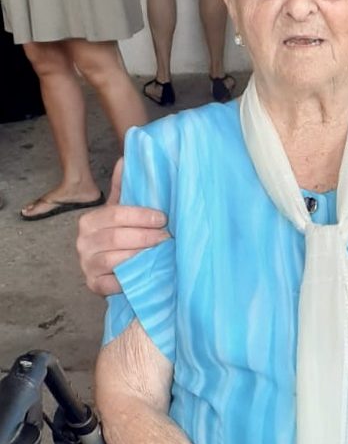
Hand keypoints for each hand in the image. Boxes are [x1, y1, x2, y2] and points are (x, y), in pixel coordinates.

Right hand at [76, 158, 168, 295]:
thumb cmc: (119, 238)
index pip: (116, 214)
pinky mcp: (93, 285)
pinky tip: (147, 274)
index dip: (141, 216)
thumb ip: (124, 189)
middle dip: (146, 236)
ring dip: (142, 256)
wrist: (110, 270)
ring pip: (116, 259)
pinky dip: (130, 279)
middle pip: (117, 237)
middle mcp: (83, 242)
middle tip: (168, 237)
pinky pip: (112, 283)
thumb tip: (126, 158)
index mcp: (89, 221)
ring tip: (162, 253)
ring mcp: (87, 265)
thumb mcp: (120, 213)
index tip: (163, 218)